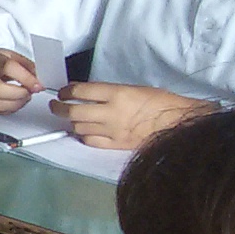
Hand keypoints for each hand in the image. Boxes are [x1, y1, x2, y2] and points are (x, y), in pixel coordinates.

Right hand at [0, 45, 39, 114]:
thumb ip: (27, 67)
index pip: (7, 67)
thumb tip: (39, 82)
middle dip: (19, 94)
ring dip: (16, 104)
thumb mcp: (11, 56)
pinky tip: (14, 102)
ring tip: (23, 97)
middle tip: (29, 92)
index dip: (26, 78)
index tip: (38, 86)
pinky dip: (9, 108)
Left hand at [54, 82, 209, 150]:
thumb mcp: (133, 88)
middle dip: (60, 108)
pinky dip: (84, 136)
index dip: (67, 91)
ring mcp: (113, 131)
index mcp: (118, 94)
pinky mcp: (117, 144)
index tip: (63, 92)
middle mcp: (112, 112)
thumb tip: (86, 94)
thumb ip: (109, 92)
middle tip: (56, 105)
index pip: (81, 91)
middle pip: (73, 111)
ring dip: (71, 122)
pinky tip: (84, 132)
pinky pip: (91, 141)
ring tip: (70, 118)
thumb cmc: (160, 102)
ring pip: (79, 127)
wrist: (178, 122)